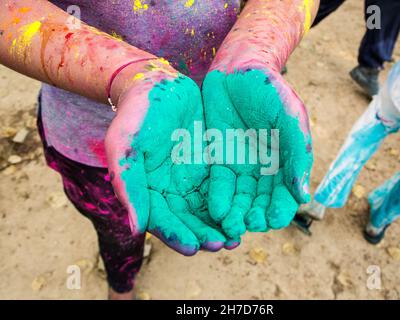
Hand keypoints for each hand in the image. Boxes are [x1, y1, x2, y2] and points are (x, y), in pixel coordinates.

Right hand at [105, 62, 232, 254]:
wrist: (159, 85)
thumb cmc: (136, 114)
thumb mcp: (125, 145)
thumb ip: (128, 184)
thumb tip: (136, 227)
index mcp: (146, 190)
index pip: (161, 220)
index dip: (176, 235)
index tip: (194, 248)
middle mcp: (169, 190)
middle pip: (186, 220)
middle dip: (203, 234)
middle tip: (222, 245)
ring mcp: (190, 179)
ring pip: (206, 210)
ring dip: (219, 225)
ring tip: (235, 237)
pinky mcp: (209, 166)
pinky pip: (221, 189)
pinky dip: (231, 203)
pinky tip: (244, 211)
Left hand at [202, 65, 312, 238]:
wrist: (237, 68)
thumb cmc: (269, 89)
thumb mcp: (289, 117)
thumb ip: (298, 154)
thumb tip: (303, 195)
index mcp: (286, 161)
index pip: (285, 195)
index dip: (279, 211)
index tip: (271, 220)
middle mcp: (264, 168)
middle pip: (261, 202)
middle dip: (256, 216)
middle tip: (248, 225)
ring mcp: (242, 165)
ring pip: (241, 198)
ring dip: (237, 214)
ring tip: (231, 226)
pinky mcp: (220, 159)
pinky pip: (220, 184)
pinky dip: (219, 199)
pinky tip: (217, 211)